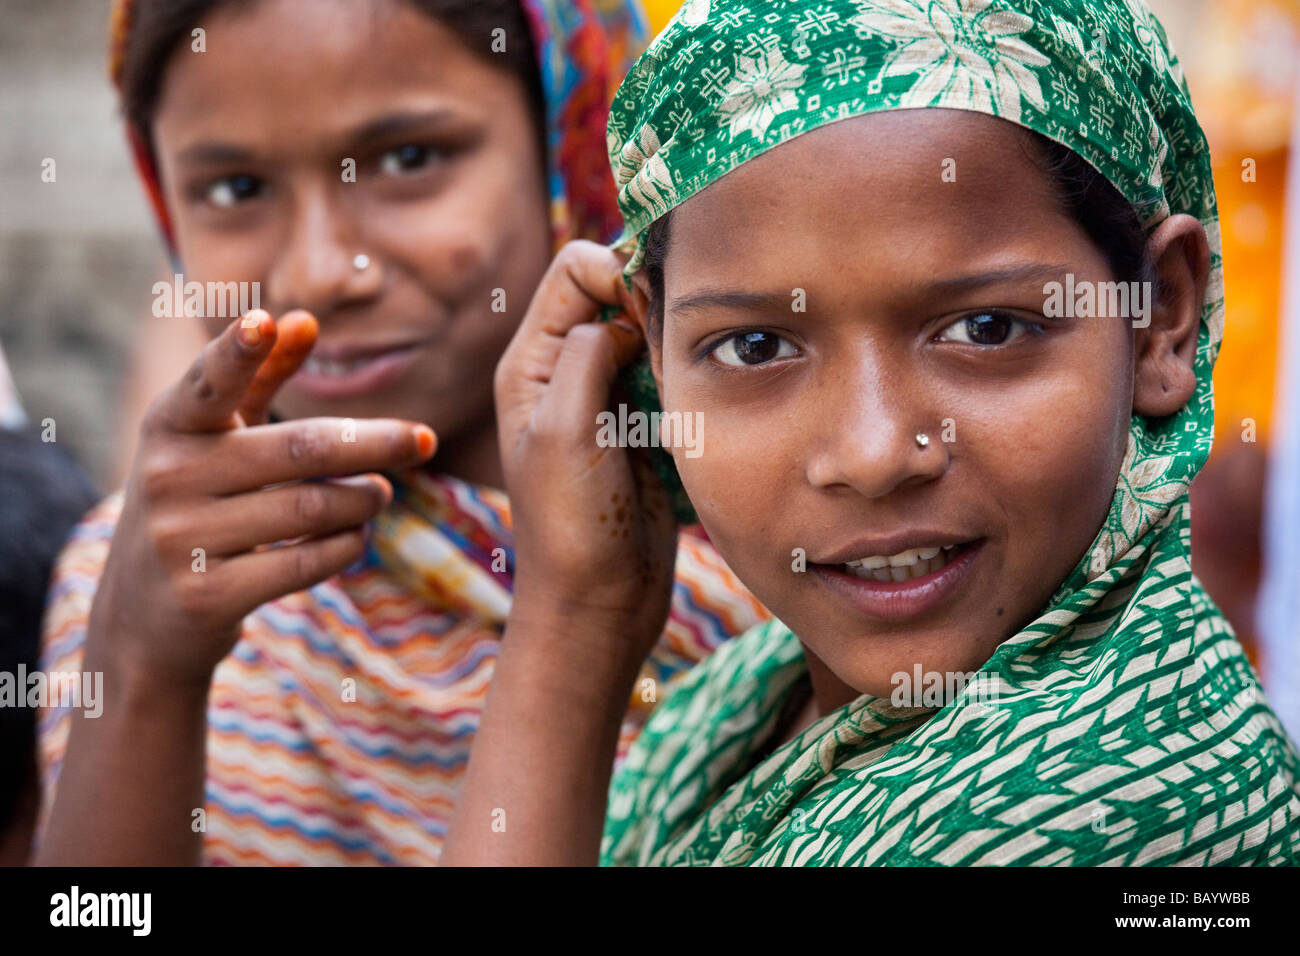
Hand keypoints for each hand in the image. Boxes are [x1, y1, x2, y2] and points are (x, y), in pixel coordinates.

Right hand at [89, 310, 436, 689]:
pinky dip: (347, 545)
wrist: (144, 610)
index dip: (238, 354)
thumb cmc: (196, 499)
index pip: (210, 383)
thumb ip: (256, 378)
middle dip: (376, 442)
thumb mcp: (214, 437)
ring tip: (377, 493)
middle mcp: (169, 477)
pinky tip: (354, 535)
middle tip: (424, 439)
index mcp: (170, 425)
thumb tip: (302, 318)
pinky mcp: (209, 595)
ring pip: (313, 508)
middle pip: (300, 450)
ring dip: (364, 499)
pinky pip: (307, 561)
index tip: (265, 322)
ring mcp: (183, 540)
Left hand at [494, 241, 677, 669]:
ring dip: (676, 346)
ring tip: (683, 388)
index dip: (617, 272)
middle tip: (673, 353)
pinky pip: (673, 376)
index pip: (575, 268)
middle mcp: (567, 369)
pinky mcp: (646, 427)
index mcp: (532, 360)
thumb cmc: (571, 522)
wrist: (600, 601)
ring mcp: (609, 397)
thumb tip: (628, 305)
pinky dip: (691, 380)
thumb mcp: (566, 427)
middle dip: (654, 305)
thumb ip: (591, 351)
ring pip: (652, 332)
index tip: (650, 313)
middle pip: (617, 291)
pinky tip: (698, 409)